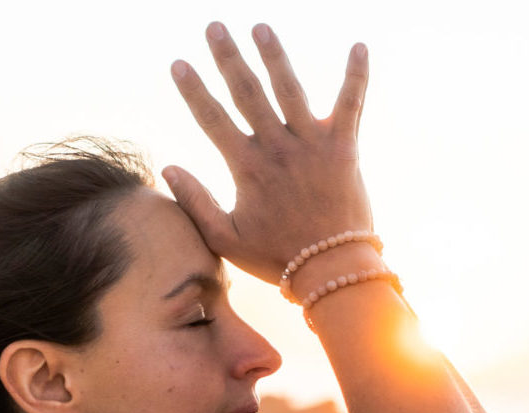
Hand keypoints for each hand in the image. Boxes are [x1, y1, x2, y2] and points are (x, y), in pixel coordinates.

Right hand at [164, 22, 374, 284]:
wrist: (331, 270)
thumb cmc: (276, 258)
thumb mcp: (225, 239)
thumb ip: (195, 202)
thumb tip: (168, 169)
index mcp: (247, 168)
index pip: (213, 119)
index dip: (194, 89)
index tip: (179, 63)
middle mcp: (278, 148)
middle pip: (248, 92)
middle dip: (229, 57)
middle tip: (215, 27)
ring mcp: (312, 145)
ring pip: (290, 89)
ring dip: (275, 56)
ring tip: (261, 27)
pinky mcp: (344, 148)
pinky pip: (351, 103)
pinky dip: (356, 74)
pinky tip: (360, 45)